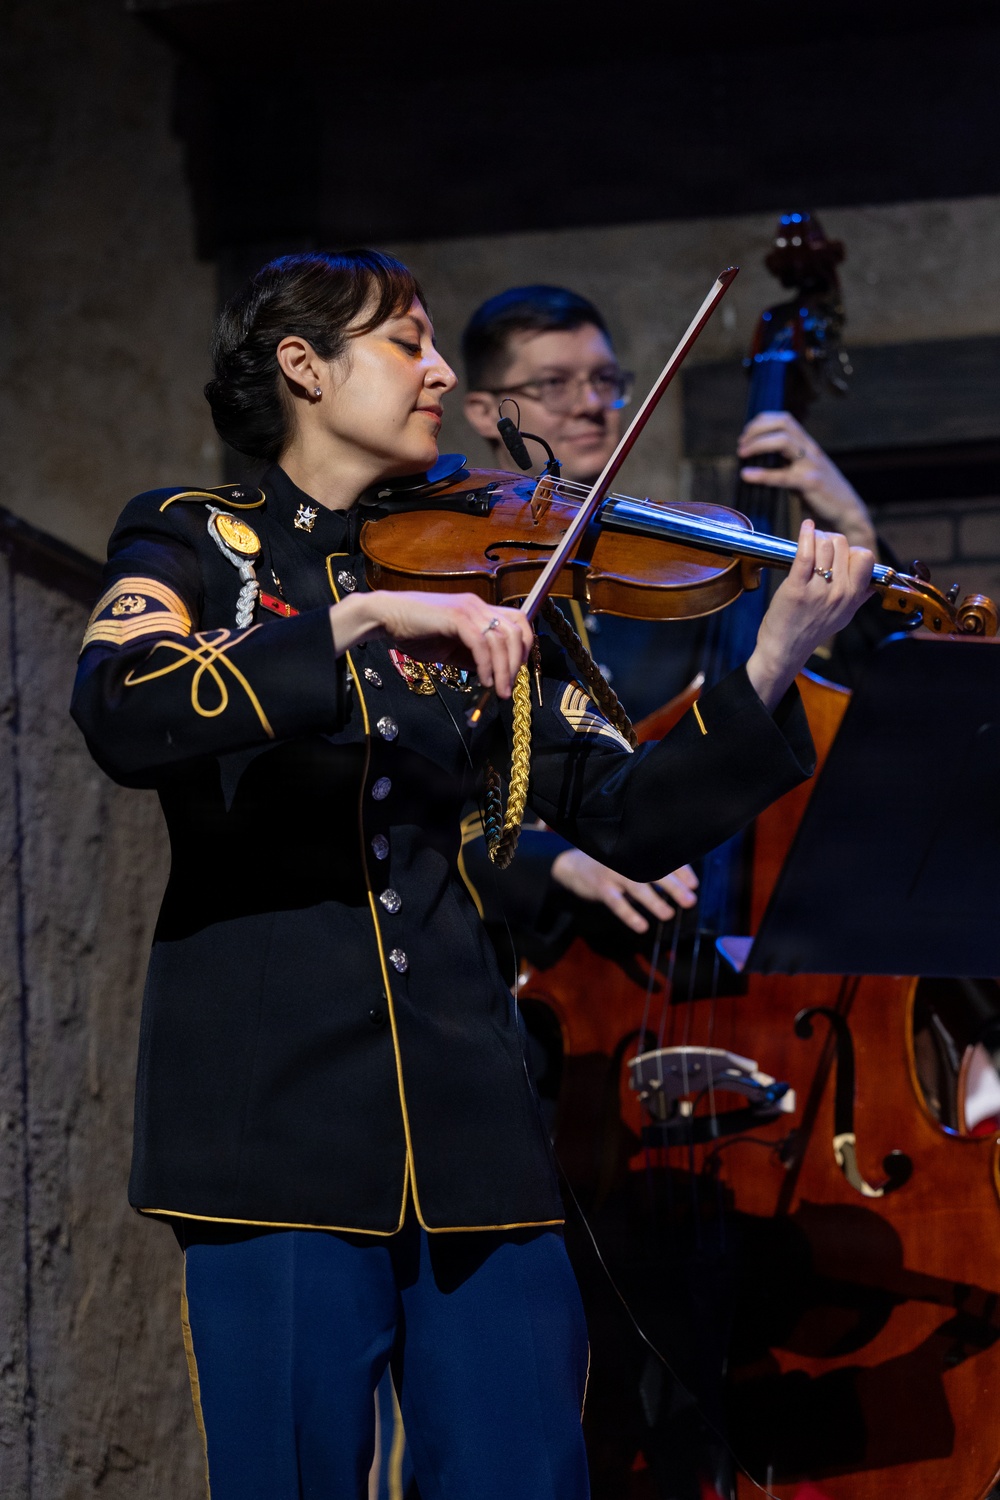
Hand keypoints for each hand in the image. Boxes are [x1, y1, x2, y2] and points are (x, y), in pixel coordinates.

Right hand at [329, 591, 532, 697]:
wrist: (386, 618)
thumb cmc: (414, 632)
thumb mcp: (451, 649)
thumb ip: (472, 657)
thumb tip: (492, 674)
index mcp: (479, 610)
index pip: (518, 622)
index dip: (524, 647)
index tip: (516, 672)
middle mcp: (478, 605)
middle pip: (516, 631)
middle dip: (517, 663)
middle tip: (509, 687)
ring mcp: (468, 609)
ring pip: (501, 639)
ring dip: (503, 669)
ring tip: (498, 690)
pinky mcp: (456, 617)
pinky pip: (480, 643)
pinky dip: (486, 665)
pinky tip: (483, 680)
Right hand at [550, 849, 697, 934]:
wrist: (572, 866)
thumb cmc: (609, 865)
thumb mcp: (629, 862)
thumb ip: (651, 868)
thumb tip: (684, 884)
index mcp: (637, 851)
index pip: (664, 858)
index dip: (682, 871)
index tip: (694, 884)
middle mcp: (627, 858)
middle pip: (654, 871)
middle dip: (674, 887)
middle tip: (690, 900)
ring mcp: (613, 872)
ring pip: (637, 886)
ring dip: (655, 901)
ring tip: (668, 914)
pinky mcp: (601, 886)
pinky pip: (617, 903)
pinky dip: (630, 914)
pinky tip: (642, 926)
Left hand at [737, 411, 876, 550]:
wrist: (847, 511)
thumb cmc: (821, 493)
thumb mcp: (803, 470)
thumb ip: (786, 462)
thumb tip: (757, 459)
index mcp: (807, 445)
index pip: (784, 419)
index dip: (761, 422)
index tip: (745, 435)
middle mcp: (810, 449)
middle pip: (783, 423)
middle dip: (757, 430)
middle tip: (741, 444)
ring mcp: (812, 464)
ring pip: (784, 441)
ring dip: (758, 444)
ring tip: (742, 454)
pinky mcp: (811, 483)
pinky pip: (783, 475)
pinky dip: (762, 474)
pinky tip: (746, 475)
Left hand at [746, 519, 874, 710]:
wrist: (785, 650)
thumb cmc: (811, 630)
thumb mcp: (843, 616)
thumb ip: (859, 597)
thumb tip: (875, 582)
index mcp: (854, 597)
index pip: (866, 558)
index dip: (852, 550)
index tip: (838, 554)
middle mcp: (840, 593)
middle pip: (843, 545)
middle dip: (830, 539)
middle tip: (819, 545)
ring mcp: (818, 590)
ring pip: (825, 545)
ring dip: (816, 537)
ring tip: (809, 541)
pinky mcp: (796, 588)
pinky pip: (805, 553)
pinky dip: (805, 535)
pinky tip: (805, 527)